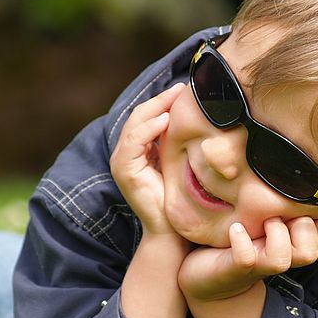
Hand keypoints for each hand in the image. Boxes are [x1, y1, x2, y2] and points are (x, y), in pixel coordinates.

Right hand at [109, 83, 185, 236]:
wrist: (171, 229)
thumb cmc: (179, 197)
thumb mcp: (178, 161)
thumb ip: (176, 141)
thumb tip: (195, 116)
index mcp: (138, 149)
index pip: (147, 116)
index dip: (163, 101)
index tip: (183, 90)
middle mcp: (126, 153)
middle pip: (139, 116)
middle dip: (160, 100)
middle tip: (182, 88)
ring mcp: (121, 161)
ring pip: (134, 124)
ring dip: (155, 108)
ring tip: (174, 98)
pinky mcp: (124, 170)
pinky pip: (133, 143)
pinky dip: (148, 129)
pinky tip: (165, 120)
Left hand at [178, 216, 317, 300]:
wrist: (207, 276)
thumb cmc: (245, 238)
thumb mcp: (275, 218)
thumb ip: (292, 204)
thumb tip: (310, 172)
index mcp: (295, 247)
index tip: (301, 212)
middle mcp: (282, 259)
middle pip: (312, 252)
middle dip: (300, 226)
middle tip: (278, 215)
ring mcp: (258, 266)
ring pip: (283, 259)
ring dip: (275, 234)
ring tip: (261, 222)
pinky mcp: (235, 268)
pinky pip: (246, 258)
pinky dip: (242, 241)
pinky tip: (235, 228)